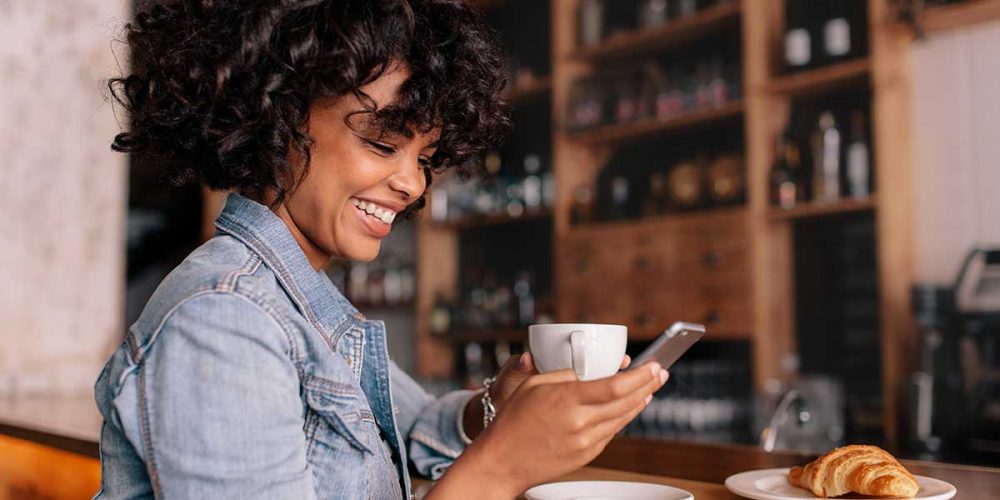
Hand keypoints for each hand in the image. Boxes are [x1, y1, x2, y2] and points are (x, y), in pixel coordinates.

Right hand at [445, 361, 667, 497]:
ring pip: (623, 418)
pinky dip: (624, 418)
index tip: (654, 365)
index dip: (641, 375)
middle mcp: (580, 422)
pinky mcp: (586, 455)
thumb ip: (564, 375)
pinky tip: (629, 408)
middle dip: (648, 385)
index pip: (616, 385)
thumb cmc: (512, 420)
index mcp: (567, 399)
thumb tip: (588, 374)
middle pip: (627, 401)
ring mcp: (585, 441)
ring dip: (640, 402)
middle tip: (660, 372)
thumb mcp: (534, 385)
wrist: (502, 461)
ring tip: (650, 389)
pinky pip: (612, 433)